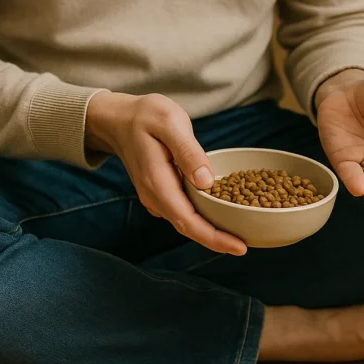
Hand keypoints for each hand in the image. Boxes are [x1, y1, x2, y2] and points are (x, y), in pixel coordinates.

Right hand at [85, 91, 246, 255]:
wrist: (118, 119)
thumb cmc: (146, 116)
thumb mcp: (170, 123)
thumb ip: (188, 152)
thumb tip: (206, 183)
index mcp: (158, 182)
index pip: (187, 221)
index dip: (214, 238)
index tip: (239, 248)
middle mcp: (155, 196)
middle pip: (188, 228)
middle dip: (217, 241)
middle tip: (246, 247)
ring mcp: (156, 197)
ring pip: (186, 222)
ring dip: (211, 231)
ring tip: (240, 234)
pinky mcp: (161, 192)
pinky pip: (183, 211)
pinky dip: (202, 217)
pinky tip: (222, 214)